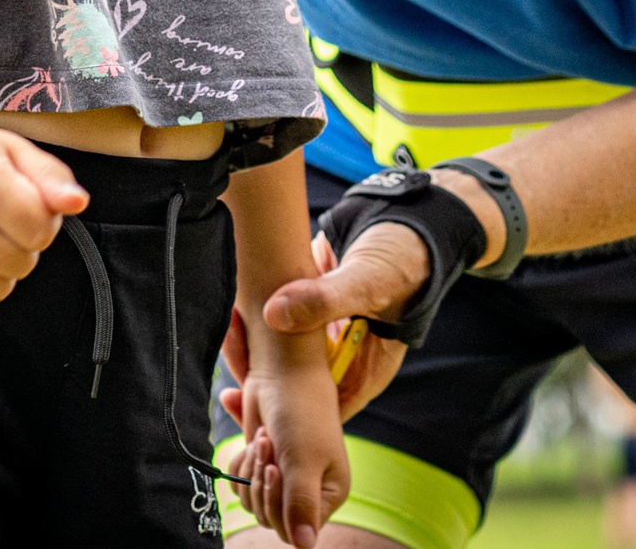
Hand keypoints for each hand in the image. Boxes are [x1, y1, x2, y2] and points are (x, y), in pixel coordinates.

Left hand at [221, 231, 412, 422]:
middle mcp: (344, 361)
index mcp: (365, 373)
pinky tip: (242, 302)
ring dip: (255, 340)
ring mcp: (329, 337)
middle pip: (293, 385)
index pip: (319, 415)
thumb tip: (273, 314)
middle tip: (231, 343)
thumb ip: (326, 299)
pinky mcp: (314, 311)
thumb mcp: (368, 281)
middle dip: (257, 369)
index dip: (279, 413)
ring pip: (282, 354)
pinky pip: (282, 323)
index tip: (241, 391)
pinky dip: (263, 312)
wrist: (405, 220)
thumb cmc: (403, 258)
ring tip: (232, 321)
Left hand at [228, 347, 348, 548]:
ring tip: (263, 437)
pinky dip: (241, 463)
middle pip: (269, 517)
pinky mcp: (262, 466)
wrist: (281, 372)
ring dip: (251, 468)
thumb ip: (301, 505)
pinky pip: (240, 484)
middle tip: (267, 444)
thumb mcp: (303, 460)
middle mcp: (308, 492)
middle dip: (262, 481)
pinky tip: (254, 438)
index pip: (294, 530)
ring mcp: (283, 480)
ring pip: (252, 501)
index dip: (277, 504)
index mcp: (330, 494)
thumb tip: (305, 548)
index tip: (275, 470)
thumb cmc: (300, 413)